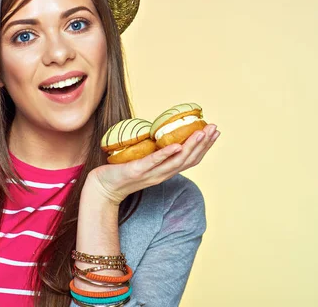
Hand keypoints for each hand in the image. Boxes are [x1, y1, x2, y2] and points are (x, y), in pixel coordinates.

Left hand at [85, 124, 219, 204]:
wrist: (102, 189)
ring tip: (201, 133)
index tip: (215, 132)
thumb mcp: (144, 161)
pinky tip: (176, 146)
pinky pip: (154, 162)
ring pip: (176, 161)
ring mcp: (151, 174)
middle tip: (214, 128)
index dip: (205, 146)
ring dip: (191, 146)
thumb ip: (156, 152)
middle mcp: (162, 174)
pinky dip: (166, 154)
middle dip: (204, 143)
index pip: (191, 159)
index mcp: (165, 171)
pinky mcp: (137, 171)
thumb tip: (162, 132)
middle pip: (189, 159)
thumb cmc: (122, 172)